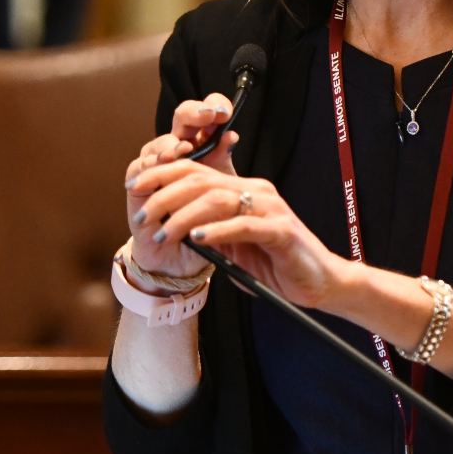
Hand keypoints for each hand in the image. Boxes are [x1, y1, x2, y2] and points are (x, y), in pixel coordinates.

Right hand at [122, 94, 238, 279]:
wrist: (182, 257)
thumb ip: (223, 164)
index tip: (224, 111)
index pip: (208, 115)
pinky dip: (148, 166)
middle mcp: (179, 150)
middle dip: (193, 114)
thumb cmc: (205, 222)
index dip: (214, 105)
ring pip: (160, 141)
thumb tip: (232, 136)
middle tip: (205, 117)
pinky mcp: (138, 183)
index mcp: (205, 147)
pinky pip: (139, 166)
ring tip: (179, 151)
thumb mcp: (221, 195)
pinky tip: (158, 166)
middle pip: (182, 118)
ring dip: (169, 144)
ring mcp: (157, 165)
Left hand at [126, 162, 348, 310]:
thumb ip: (209, 231)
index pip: (197, 171)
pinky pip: (244, 225)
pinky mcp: (281, 231)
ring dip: (185, 217)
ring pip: (218, 199)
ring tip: (164, 234)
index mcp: (243, 190)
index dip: (163, 174)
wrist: (317, 282)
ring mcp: (270, 209)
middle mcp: (256, 191)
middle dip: (165, 194)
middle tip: (143, 215)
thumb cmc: (275, 264)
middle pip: (202, 181)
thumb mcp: (233, 246)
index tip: (135, 185)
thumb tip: (171, 225)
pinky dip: (218, 231)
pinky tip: (198, 239)